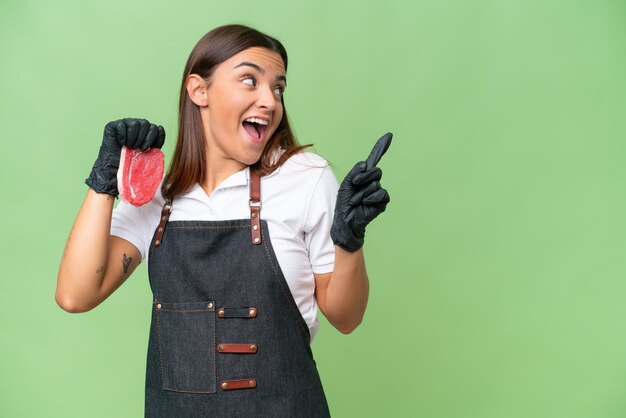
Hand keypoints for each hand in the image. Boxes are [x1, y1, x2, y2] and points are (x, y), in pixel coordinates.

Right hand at [85, 118, 164, 195]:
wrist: (115, 169)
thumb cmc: (132, 164)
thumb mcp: (148, 156)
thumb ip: (155, 144)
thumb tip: (161, 128)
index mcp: (147, 132)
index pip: (157, 129)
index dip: (156, 138)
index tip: (151, 148)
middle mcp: (136, 126)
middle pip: (147, 124)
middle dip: (145, 139)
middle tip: (139, 149)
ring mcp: (125, 124)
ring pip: (135, 123)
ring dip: (134, 138)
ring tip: (130, 147)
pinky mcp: (113, 126)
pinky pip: (122, 125)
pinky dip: (123, 136)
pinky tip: (121, 143)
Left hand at [331, 132, 391, 251]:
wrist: (345, 220)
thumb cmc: (344, 203)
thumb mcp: (346, 184)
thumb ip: (356, 172)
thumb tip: (366, 164)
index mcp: (363, 175)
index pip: (373, 159)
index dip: (381, 147)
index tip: (388, 136)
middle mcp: (372, 181)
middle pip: (375, 171)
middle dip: (363, 177)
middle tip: (355, 185)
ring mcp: (378, 191)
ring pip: (374, 184)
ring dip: (361, 192)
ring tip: (356, 201)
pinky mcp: (382, 201)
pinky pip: (380, 193)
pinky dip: (369, 198)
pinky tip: (364, 204)